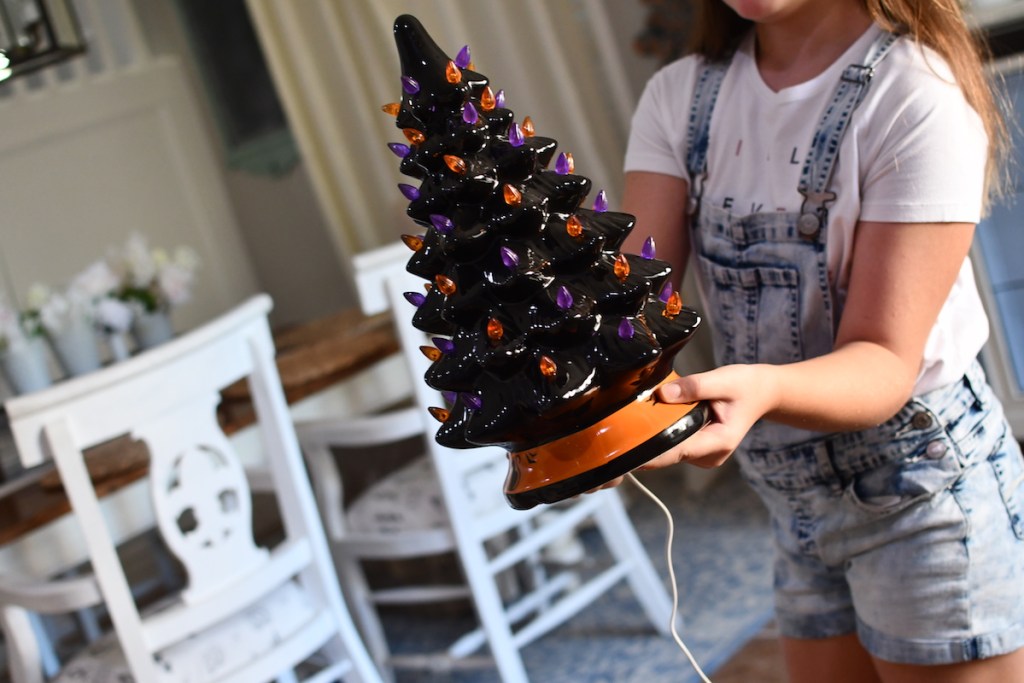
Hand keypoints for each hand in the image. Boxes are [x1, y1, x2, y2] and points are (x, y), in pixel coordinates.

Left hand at [640, 364, 777, 469]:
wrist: (762, 392)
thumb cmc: (745, 386)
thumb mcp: (722, 380)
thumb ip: (693, 387)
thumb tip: (662, 394)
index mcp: (719, 442)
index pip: (677, 452)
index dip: (651, 452)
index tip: (627, 450)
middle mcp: (710, 455)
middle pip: (670, 452)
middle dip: (649, 438)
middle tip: (627, 421)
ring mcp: (704, 456)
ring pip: (670, 449)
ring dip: (657, 434)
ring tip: (647, 413)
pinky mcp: (698, 451)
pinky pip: (674, 444)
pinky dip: (665, 432)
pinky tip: (661, 416)